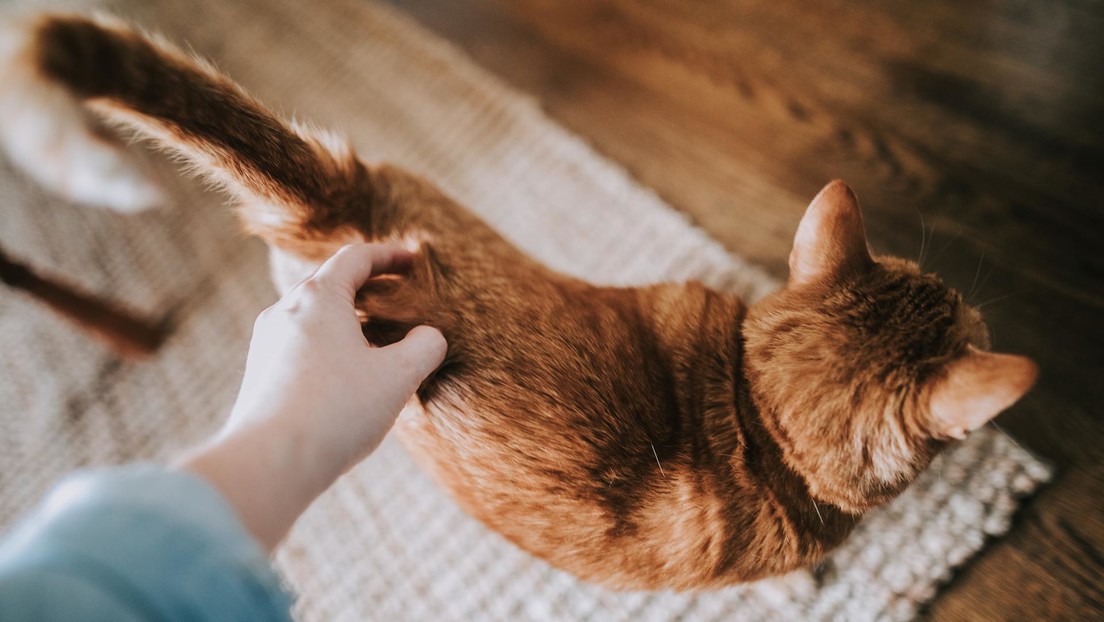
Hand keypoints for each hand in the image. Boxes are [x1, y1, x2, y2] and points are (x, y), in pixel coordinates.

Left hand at [229, 243, 445, 468]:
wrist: (270, 461)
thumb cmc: (336, 411)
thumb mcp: (397, 377)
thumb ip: (424, 348)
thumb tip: (430, 337)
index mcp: (319, 298)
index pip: (356, 258)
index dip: (389, 255)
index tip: (412, 261)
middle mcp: (285, 311)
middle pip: (330, 284)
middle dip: (366, 287)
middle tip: (397, 298)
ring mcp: (267, 343)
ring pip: (312, 317)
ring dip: (345, 319)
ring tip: (374, 340)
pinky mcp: (259, 374)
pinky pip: (298, 346)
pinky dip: (327, 346)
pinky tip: (345, 376)